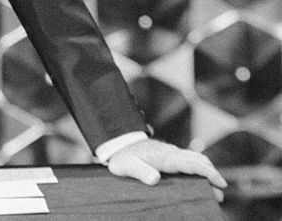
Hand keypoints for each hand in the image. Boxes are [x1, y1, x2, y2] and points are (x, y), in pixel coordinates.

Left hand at [106, 139, 227, 200]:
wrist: (117, 143)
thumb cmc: (122, 158)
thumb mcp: (127, 166)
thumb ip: (140, 172)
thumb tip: (155, 179)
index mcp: (164, 157)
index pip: (191, 163)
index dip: (207, 173)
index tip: (220, 183)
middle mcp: (171, 153)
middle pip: (198, 161)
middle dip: (211, 175)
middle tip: (219, 194)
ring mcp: (171, 152)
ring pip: (196, 159)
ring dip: (207, 172)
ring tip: (214, 190)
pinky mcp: (169, 155)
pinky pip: (189, 160)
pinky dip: (200, 168)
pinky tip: (200, 179)